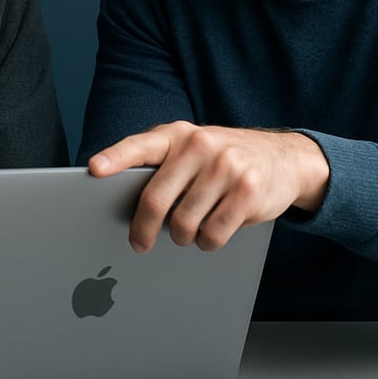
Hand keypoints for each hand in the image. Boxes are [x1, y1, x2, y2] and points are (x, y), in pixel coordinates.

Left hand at [89, 121, 328, 252]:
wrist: (284, 158)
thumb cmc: (222, 161)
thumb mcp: (193, 151)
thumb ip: (164, 168)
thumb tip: (129, 208)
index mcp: (179, 134)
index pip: (140, 145)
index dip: (115, 157)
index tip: (94, 169)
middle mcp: (200, 145)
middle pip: (156, 198)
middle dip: (142, 229)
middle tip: (139, 244)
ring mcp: (226, 166)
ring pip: (183, 223)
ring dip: (181, 237)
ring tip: (187, 230)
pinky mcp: (248, 189)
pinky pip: (212, 235)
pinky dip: (208, 242)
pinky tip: (213, 231)